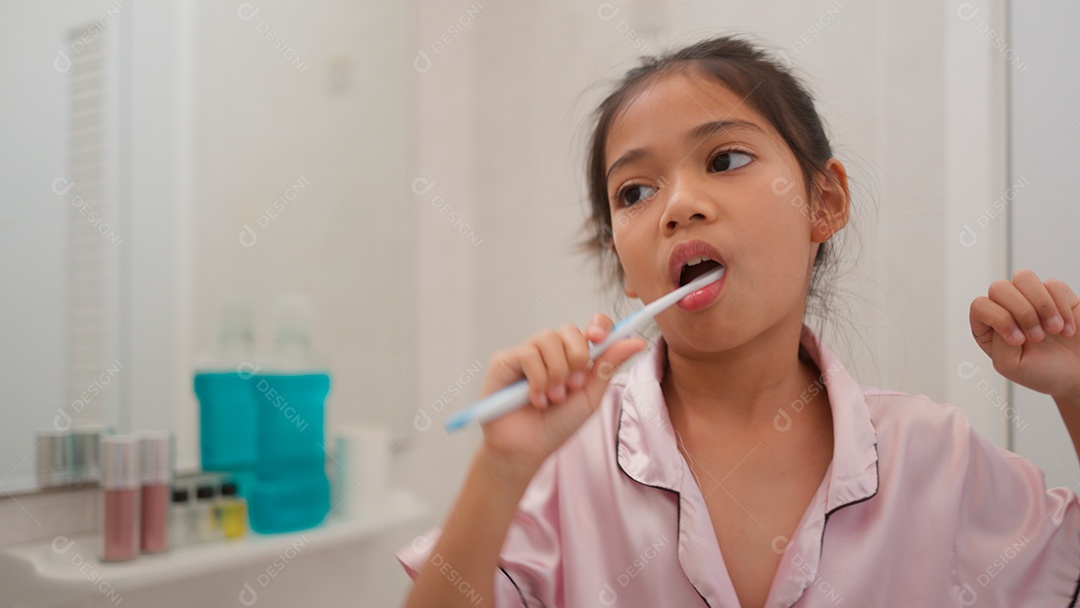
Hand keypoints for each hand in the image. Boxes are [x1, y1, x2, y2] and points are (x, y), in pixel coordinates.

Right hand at [476, 315, 646, 478]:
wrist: (527, 449)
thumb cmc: (557, 425)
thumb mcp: (590, 396)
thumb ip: (608, 366)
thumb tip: (636, 341)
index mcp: (574, 357)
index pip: (591, 327)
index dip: (598, 326)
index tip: (598, 339)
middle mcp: (550, 351)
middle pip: (569, 330)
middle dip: (575, 359)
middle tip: (571, 387)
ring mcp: (527, 353)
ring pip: (548, 339)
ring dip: (556, 374)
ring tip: (552, 398)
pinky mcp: (505, 360)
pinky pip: (528, 354)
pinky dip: (537, 380)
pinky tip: (534, 399)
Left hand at [970, 269, 1079, 399]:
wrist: (1079, 376)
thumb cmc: (1043, 373)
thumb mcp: (1010, 365)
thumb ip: (996, 341)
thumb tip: (1005, 315)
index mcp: (989, 326)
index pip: (980, 305)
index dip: (1000, 319)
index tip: (1020, 341)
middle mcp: (1006, 309)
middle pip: (999, 287)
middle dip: (1022, 312)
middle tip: (1039, 337)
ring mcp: (1031, 299)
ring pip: (1023, 277)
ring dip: (1041, 306)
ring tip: (1053, 330)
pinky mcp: (1057, 295)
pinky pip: (1053, 285)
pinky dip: (1062, 309)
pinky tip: (1067, 330)